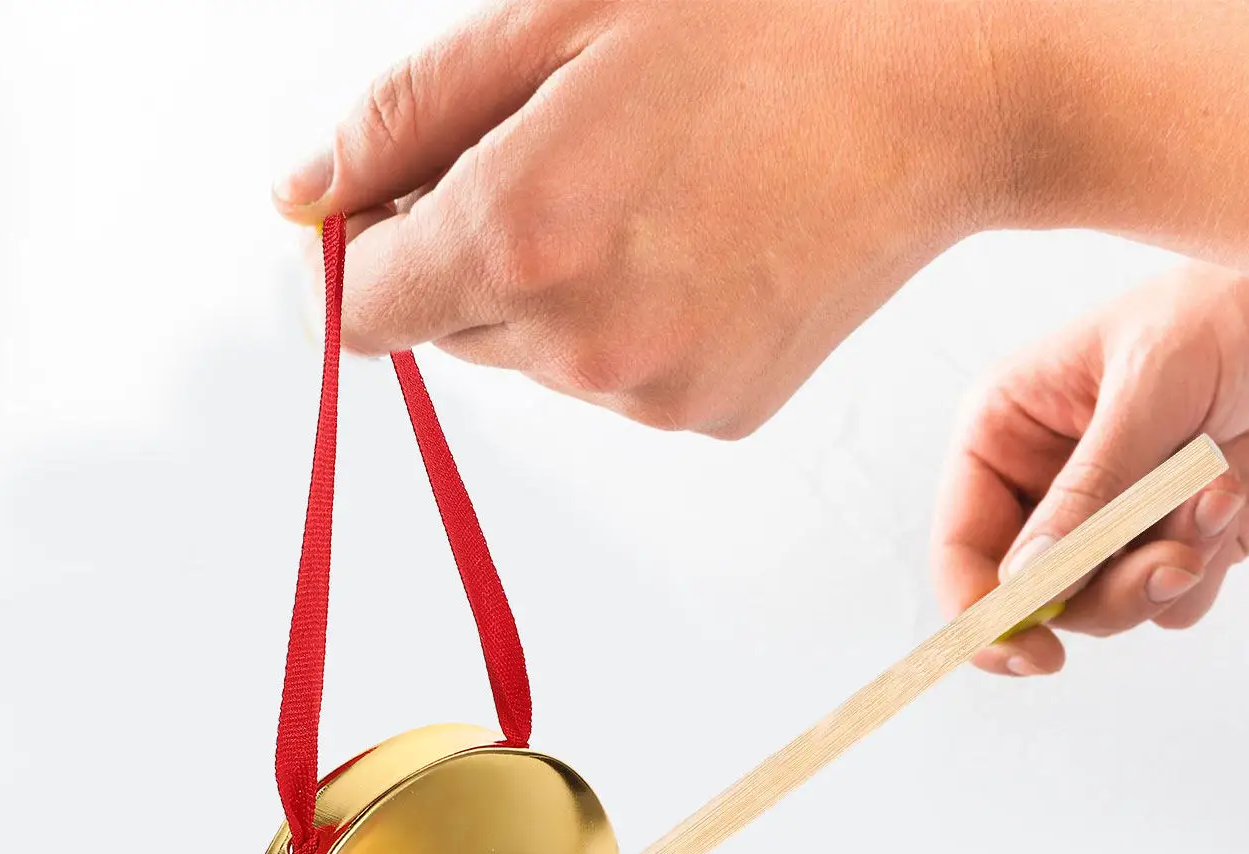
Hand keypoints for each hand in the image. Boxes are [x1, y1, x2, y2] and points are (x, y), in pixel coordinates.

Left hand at [273, 0, 1005, 436]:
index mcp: (519, 235)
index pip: (357, 312)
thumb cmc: (762, 22)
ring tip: (654, 193)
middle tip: (565, 155)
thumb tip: (301, 202)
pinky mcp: (706, 418)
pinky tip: (698, 244)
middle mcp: (575, 344)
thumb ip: (401, 122)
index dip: (351, 261)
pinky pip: (614, 382)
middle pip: (442, 332)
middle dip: (466, 255)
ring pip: (531, 358)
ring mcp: (647, 396)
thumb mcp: (555, 16)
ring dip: (551, 289)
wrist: (946, 90)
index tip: (379, 213)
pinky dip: (627, 325)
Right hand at [931, 264, 1248, 675]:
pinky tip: (1232, 492)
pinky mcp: (1174, 539)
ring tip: (1213, 504)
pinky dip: (1207, 564)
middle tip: (1166, 570)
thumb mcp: (1148, 388)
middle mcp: (1046, 485)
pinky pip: (1171, 601)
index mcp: (1006, 435)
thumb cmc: (1230, 307)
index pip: (963, 548)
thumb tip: (1028, 581)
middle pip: (1034, 596)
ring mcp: (1111, 518)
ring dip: (1162, 574)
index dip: (984, 611)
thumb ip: (1088, 491)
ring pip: (1102, 607)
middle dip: (1100, 592)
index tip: (1029, 652)